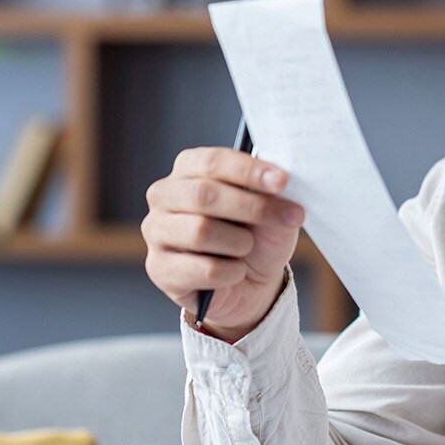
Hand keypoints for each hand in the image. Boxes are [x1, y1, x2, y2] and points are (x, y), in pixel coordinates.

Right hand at [142, 147, 304, 341]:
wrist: (251, 283)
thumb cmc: (256, 236)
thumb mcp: (272, 208)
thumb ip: (270, 192)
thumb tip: (275, 183)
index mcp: (187, 169)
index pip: (212, 162)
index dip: (248, 170)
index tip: (282, 181)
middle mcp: (163, 196)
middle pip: (203, 195)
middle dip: (252, 207)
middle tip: (288, 217)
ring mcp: (155, 232)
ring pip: (200, 232)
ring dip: (240, 243)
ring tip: (247, 248)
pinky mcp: (158, 268)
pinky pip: (204, 270)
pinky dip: (232, 272)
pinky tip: (234, 271)